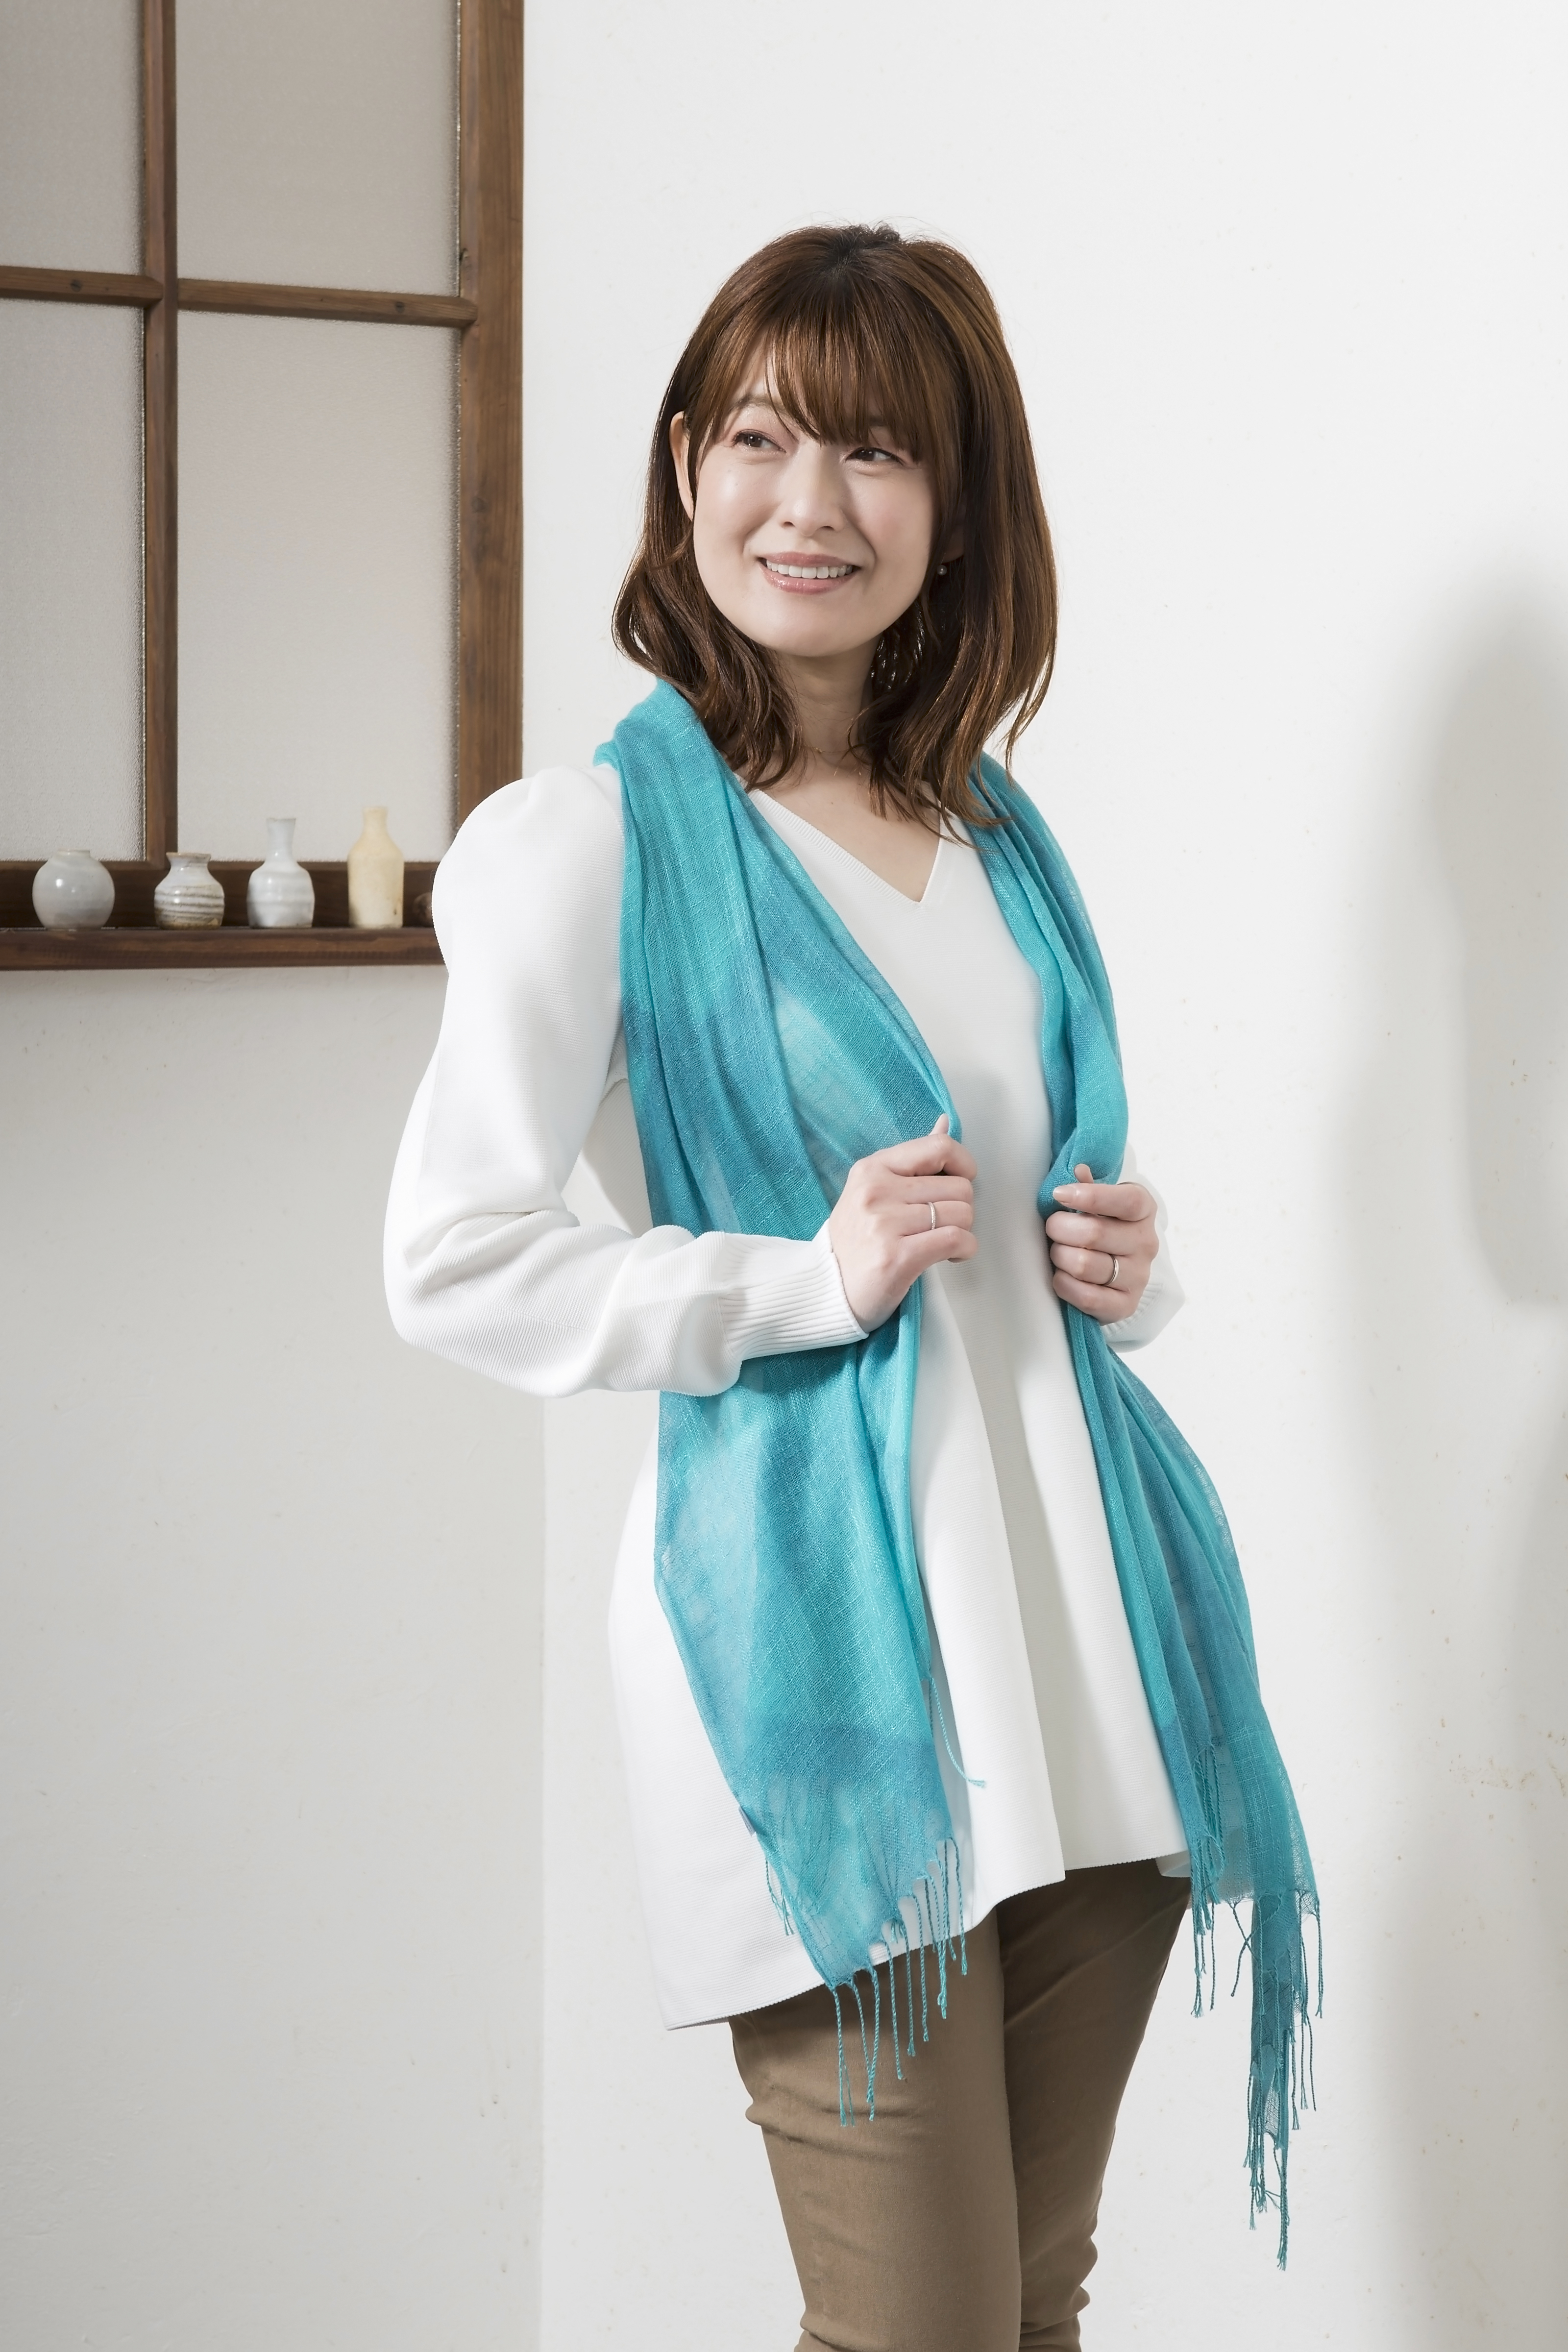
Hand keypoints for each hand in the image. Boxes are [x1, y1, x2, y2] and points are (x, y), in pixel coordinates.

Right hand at [828, 1116, 977, 1331]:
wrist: (827, 1289)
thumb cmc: (856, 1242)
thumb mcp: (873, 1191)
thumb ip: (912, 1161)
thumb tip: (944, 1124)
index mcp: (873, 1169)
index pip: (938, 1147)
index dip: (963, 1164)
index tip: (960, 1182)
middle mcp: (877, 1191)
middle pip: (959, 1186)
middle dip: (961, 1208)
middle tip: (942, 1224)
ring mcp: (885, 1224)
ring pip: (962, 1214)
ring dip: (963, 1231)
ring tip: (942, 1241)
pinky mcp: (897, 1257)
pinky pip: (956, 1240)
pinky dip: (964, 1250)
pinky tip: (949, 1255)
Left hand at [1044, 1163, 1156, 1322]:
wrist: (1117, 1272)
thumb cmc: (1102, 1228)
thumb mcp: (1099, 1203)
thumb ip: (1088, 1187)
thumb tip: (1078, 1170)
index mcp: (1143, 1211)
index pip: (1126, 1201)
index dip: (1090, 1196)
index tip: (1059, 1194)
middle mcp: (1146, 1243)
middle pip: (1094, 1233)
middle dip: (1060, 1228)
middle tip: (1051, 1228)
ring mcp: (1138, 1276)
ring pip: (1084, 1265)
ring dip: (1059, 1256)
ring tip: (1057, 1252)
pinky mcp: (1125, 1305)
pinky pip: (1086, 1296)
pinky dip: (1064, 1284)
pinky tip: (1061, 1275)